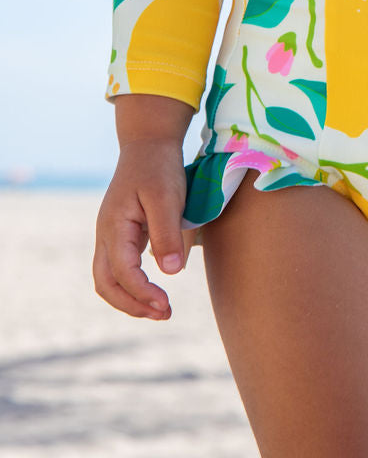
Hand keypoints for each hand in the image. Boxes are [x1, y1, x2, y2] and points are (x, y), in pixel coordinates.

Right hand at [93, 141, 188, 318]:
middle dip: (132, 305)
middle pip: (105, 284)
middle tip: (164, 314)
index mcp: (113, 226)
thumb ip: (167, 233)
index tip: (166, 304)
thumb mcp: (167, 196)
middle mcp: (106, 234)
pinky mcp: (122, 235)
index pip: (121, 272)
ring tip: (160, 310)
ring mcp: (111, 235)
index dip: (142, 293)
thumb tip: (172, 272)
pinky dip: (133, 285)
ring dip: (131, 299)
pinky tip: (155, 290)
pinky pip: (120, 268)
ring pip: (109, 279)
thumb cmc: (159, 167)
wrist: (149, 143)